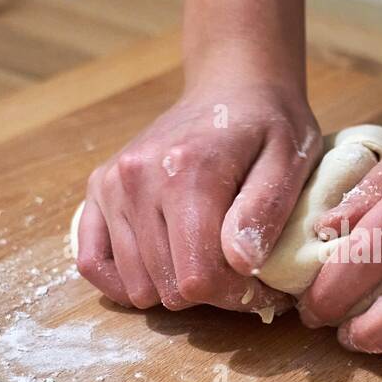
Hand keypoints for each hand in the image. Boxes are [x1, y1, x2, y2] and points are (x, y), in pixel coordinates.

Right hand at [75, 0, 314, 312]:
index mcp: (188, 173)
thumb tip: (240, 263)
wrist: (233, 85)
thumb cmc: (269, 124)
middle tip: (241, 275)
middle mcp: (138, 179)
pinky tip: (161, 270)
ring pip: (136, 286)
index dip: (235, 296)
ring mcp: (112, 184)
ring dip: (175, 288)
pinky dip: (125, 280)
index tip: (263, 285)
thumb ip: (266, 209)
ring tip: (209, 264)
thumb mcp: (289, 159)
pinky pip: (92, 262)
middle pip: (169, 287)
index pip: (199, 278)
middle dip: (212, 294)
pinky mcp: (98, 189)